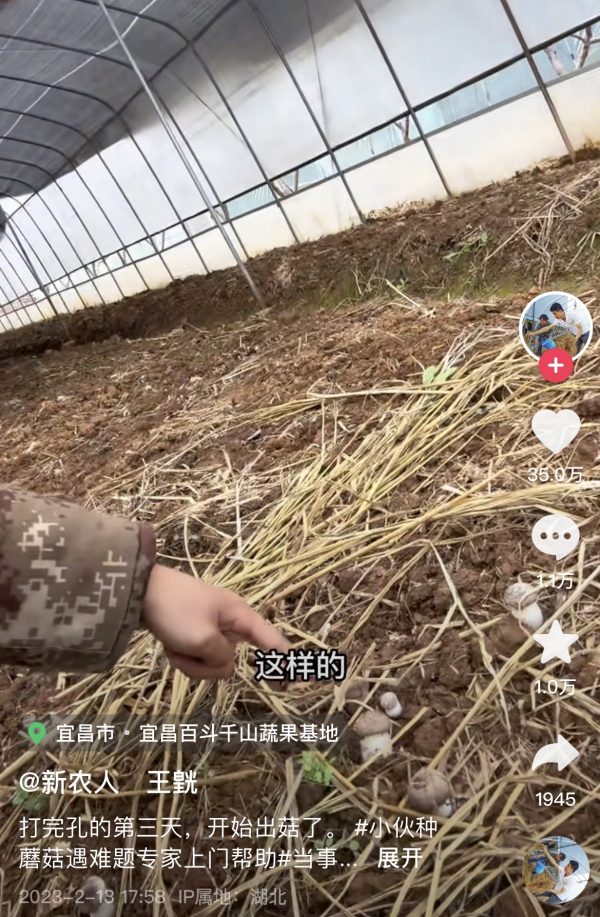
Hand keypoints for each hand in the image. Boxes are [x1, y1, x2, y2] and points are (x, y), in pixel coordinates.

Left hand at [141, 564, 290, 678]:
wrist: (138, 591)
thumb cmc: (175, 610)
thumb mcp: (202, 639)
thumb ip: (221, 659)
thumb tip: (224, 663)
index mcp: (239, 616)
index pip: (271, 641)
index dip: (287, 660)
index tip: (304, 678)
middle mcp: (229, 622)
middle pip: (229, 661)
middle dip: (206, 666)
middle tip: (186, 653)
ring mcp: (210, 628)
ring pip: (210, 663)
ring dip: (190, 662)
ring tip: (173, 647)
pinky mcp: (192, 632)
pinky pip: (195, 657)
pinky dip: (181, 656)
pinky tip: (168, 645)